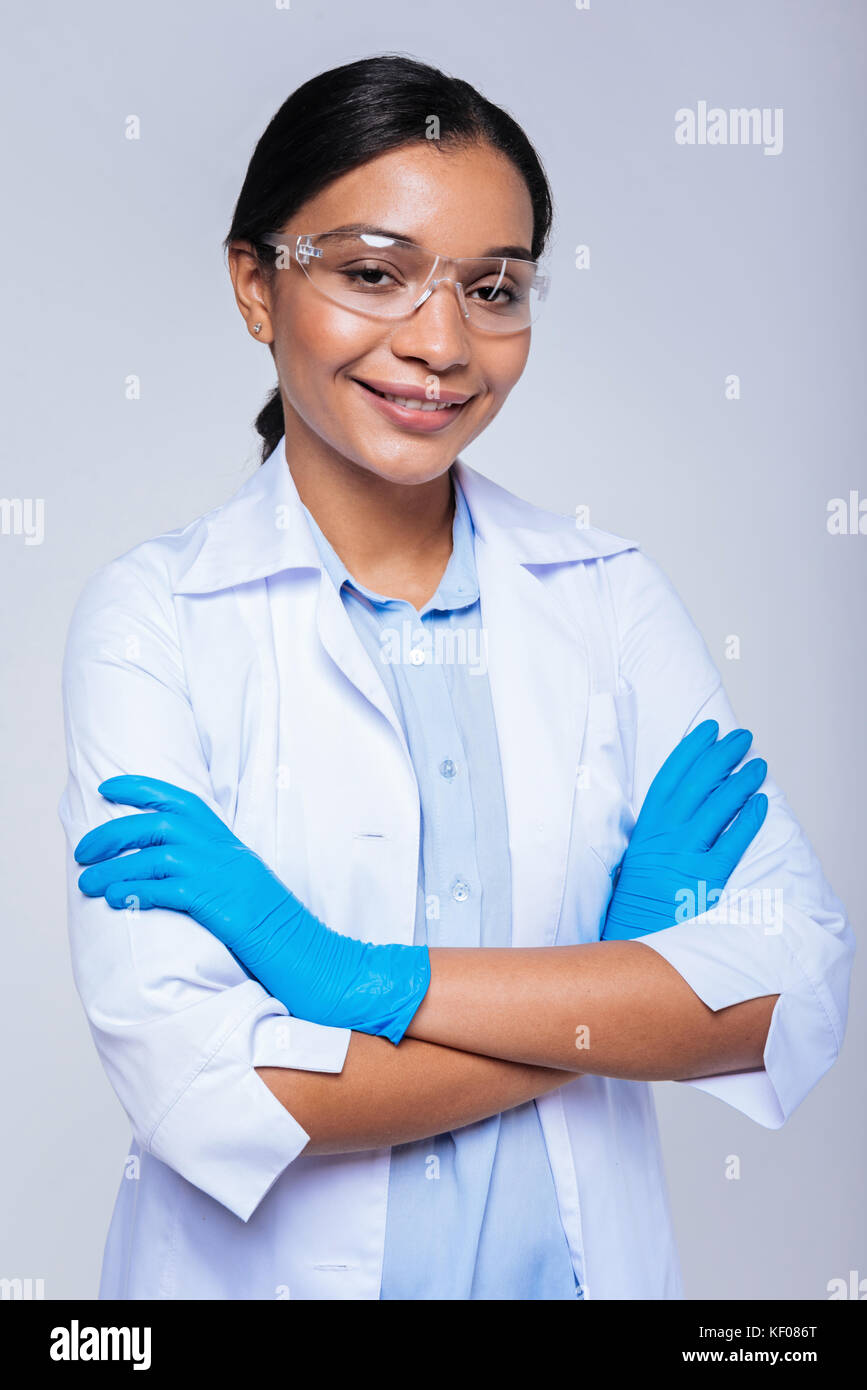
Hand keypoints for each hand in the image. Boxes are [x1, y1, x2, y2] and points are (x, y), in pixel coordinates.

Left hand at [74, 776, 429, 1043]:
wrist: (316, 960)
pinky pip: (168, 889)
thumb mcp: (245, 891)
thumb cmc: (279, 934)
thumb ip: (214, 875)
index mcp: (230, 846)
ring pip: (155, 855)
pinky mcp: (221, 906)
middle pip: (160, 823)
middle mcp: (226, 853)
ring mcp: (225, 877)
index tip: (109, 789)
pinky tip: (116, 901)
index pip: (182, 801)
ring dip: (114, 868)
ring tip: (88, 884)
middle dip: (113, 832)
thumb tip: (171, 874)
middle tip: (83, 851)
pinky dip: (136, 891)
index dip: (142, 788)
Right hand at [601, 720, 767, 940]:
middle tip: (741, 737)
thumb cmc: (639, 895)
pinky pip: (732, 842)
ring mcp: (686, 855)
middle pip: (697, 783)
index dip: (691, 749)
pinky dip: (747, 820)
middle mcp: (666, 835)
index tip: (708, 730)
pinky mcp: (706, 878)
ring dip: (740, 781)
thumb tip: (691, 798)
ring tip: (758, 764)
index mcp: (648, 826)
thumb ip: (660, 827)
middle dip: (721, 755)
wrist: (633, 934)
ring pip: (718, 806)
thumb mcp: (639, 853)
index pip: (671, 776)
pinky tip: (760, 803)